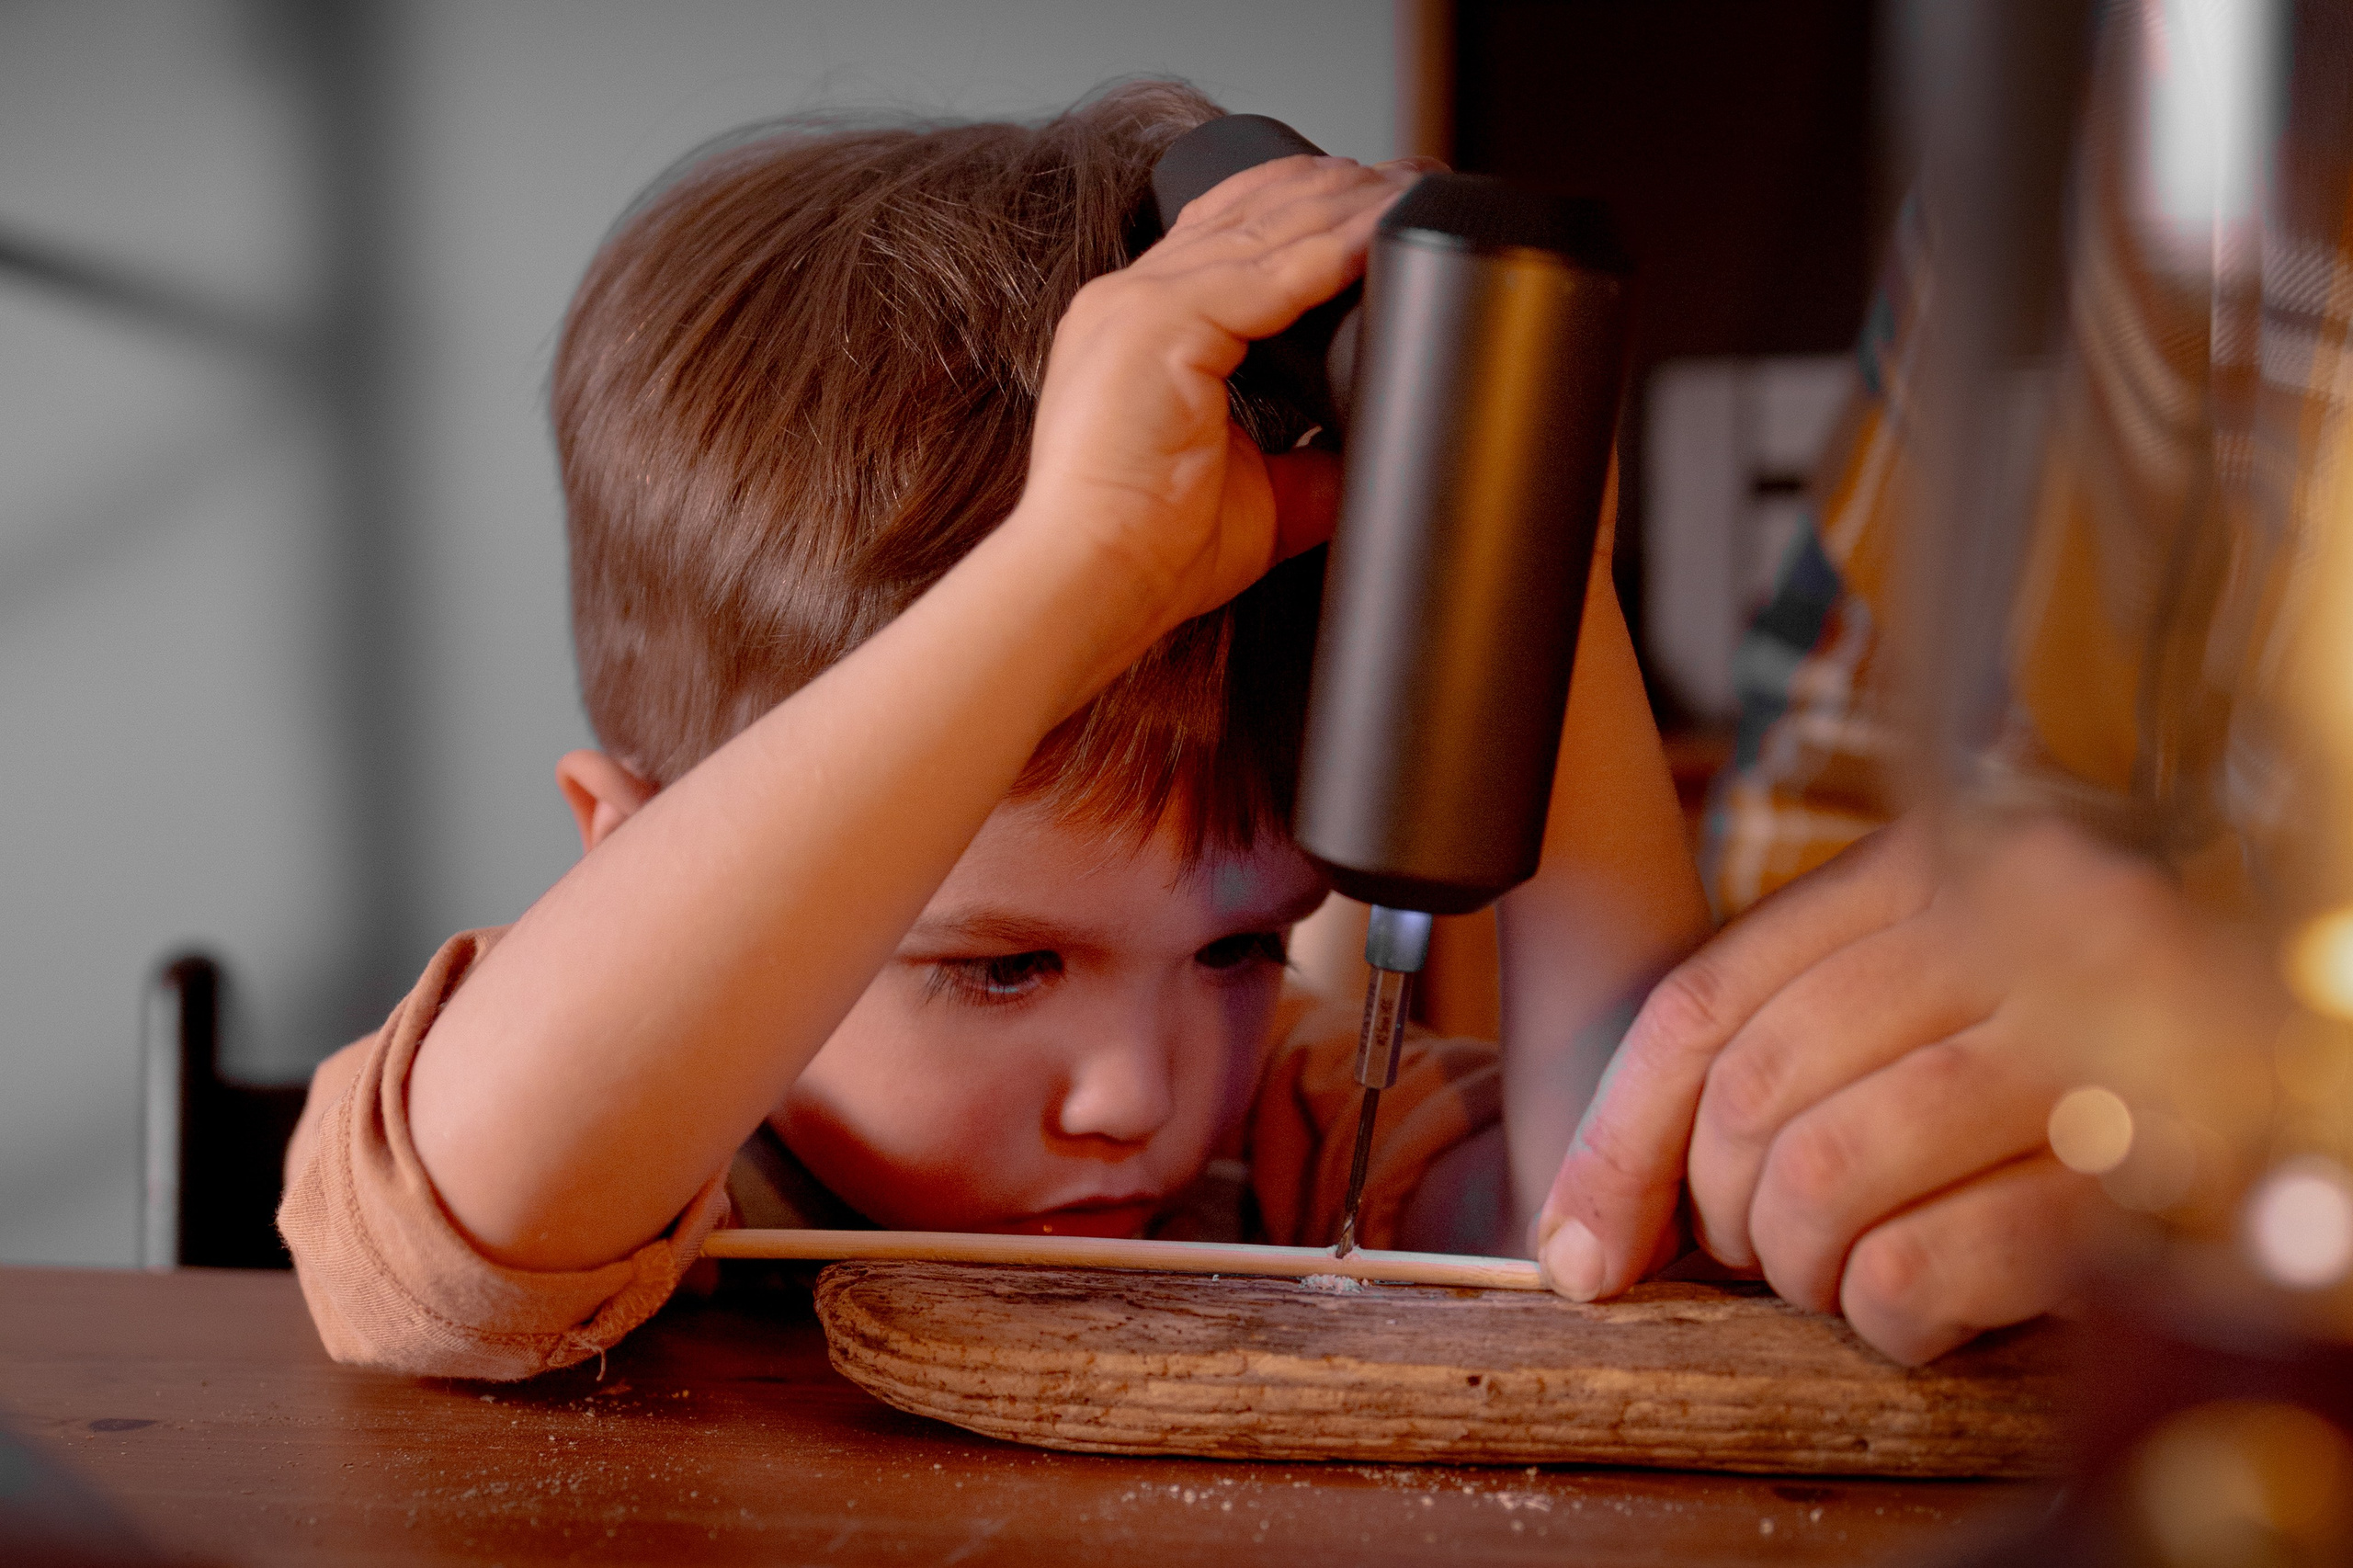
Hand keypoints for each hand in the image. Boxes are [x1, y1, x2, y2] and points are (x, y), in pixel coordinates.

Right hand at [1015, 154, 1431, 658]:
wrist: (1093, 583)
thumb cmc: (1148, 551)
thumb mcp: (1256, 494)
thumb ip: (1310, 464)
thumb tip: (1374, 453)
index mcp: (1140, 328)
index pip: (1228, 234)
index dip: (1307, 210)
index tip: (1377, 204)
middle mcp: (1130, 300)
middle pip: (1251, 211)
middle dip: (1341, 189)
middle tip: (1419, 178)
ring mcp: (1138, 305)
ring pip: (1264, 228)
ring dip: (1348, 205)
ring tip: (1417, 188)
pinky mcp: (1157, 325)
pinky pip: (1267, 272)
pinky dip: (1331, 249)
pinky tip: (1381, 230)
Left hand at [1531, 813, 2278, 1363]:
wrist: (2310, 1052)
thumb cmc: (2094, 1037)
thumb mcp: (1942, 989)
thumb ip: (1796, 1037)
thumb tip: (1595, 1211)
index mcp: (1936, 866)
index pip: (1706, 1003)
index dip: (1617, 1136)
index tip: (1580, 1244)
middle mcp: (2015, 926)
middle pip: (1756, 1093)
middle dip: (1725, 1212)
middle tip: (1767, 1253)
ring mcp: (2095, 1038)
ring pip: (1829, 1175)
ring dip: (1808, 1264)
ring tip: (1849, 1274)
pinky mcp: (2157, 1166)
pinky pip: (1932, 1263)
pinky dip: (1890, 1313)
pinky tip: (1919, 1307)